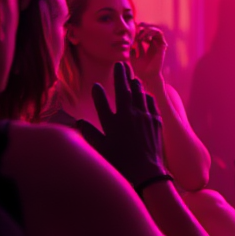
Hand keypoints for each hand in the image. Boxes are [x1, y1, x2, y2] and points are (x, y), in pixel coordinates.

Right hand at [76, 62, 167, 192]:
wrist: (147, 172)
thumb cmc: (121, 163)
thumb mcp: (101, 149)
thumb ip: (89, 133)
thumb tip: (78, 122)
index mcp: (113, 122)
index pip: (102, 102)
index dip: (98, 93)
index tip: (96, 85)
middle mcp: (129, 115)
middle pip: (124, 90)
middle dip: (121, 75)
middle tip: (120, 64)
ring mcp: (144, 117)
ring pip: (140, 94)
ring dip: (136, 84)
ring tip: (133, 76)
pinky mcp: (156, 121)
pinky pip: (151, 103)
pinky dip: (147, 96)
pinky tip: (145, 94)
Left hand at [130, 24, 166, 86]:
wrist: (147, 76)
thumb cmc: (140, 69)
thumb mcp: (132, 57)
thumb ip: (131, 49)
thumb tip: (130, 42)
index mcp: (148, 48)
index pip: (146, 35)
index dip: (140, 30)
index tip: (133, 30)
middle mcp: (154, 46)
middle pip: (151, 31)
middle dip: (144, 28)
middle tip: (137, 29)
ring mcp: (158, 46)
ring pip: (156, 31)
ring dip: (147, 30)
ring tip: (140, 36)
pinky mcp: (161, 47)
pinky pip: (159, 34)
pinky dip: (151, 33)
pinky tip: (143, 38)